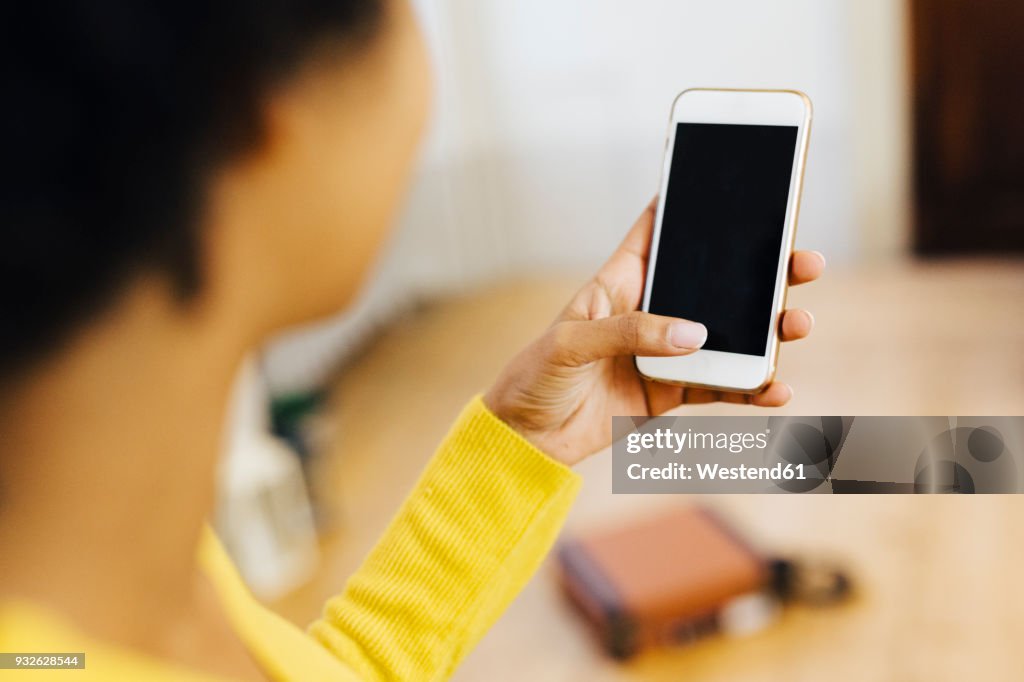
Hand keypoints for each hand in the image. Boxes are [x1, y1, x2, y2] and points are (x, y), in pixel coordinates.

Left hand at [483, 199, 824, 465]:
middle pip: (713, 282)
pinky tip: (776, 387)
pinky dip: (752, 387)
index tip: (732, 177)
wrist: (526, 440)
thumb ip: (630, 333)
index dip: (688, 203)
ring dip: (768, 329)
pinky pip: (722, 386)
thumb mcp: (570, 344)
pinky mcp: (673, 392)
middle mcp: (649, 312)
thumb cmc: (534, 377)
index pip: (656, 232)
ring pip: (729, 333)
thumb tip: (695, 334)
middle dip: (760, 270)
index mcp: (618, 283)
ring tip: (798, 324)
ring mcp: (666, 353)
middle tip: (801, 261)